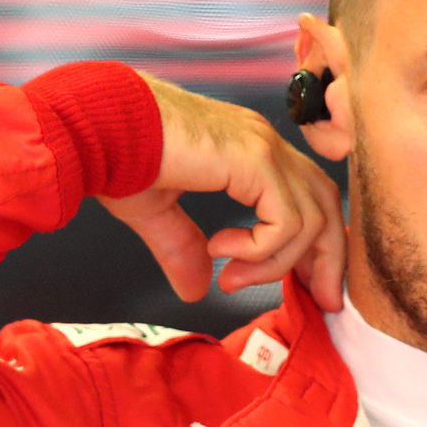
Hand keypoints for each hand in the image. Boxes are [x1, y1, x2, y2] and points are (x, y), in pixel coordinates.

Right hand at [101, 73, 344, 309]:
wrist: (98, 127)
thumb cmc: (118, 154)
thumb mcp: (158, 212)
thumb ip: (183, 247)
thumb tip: (195, 289)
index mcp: (249, 150)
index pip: (308, 196)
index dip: (318, 243)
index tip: (311, 285)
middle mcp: (264, 144)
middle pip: (326, 204)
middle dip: (329, 258)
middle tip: (321, 300)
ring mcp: (263, 148)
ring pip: (310, 220)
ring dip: (276, 263)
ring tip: (233, 278)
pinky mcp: (254, 159)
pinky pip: (286, 221)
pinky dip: (260, 249)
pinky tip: (219, 248)